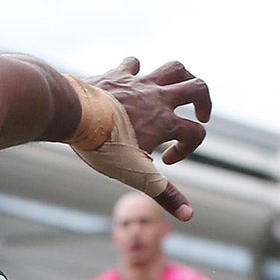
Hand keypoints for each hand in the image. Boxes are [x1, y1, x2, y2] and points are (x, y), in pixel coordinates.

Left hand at [88, 57, 211, 220]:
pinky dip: (136, 69)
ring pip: (173, 68)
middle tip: (200, 116)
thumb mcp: (136, 174)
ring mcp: (139, 83)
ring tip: (180, 90)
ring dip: (182, 77)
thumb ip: (164, 192)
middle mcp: (158, 98)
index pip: (195, 134)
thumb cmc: (104, 147)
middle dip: (204, 102)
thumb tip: (190, 216)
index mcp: (165, 122)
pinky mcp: (118, 75)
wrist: (74, 116)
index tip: (166, 161)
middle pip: (198, 87)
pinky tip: (133, 76)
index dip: (187, 149)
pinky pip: (133, 64)